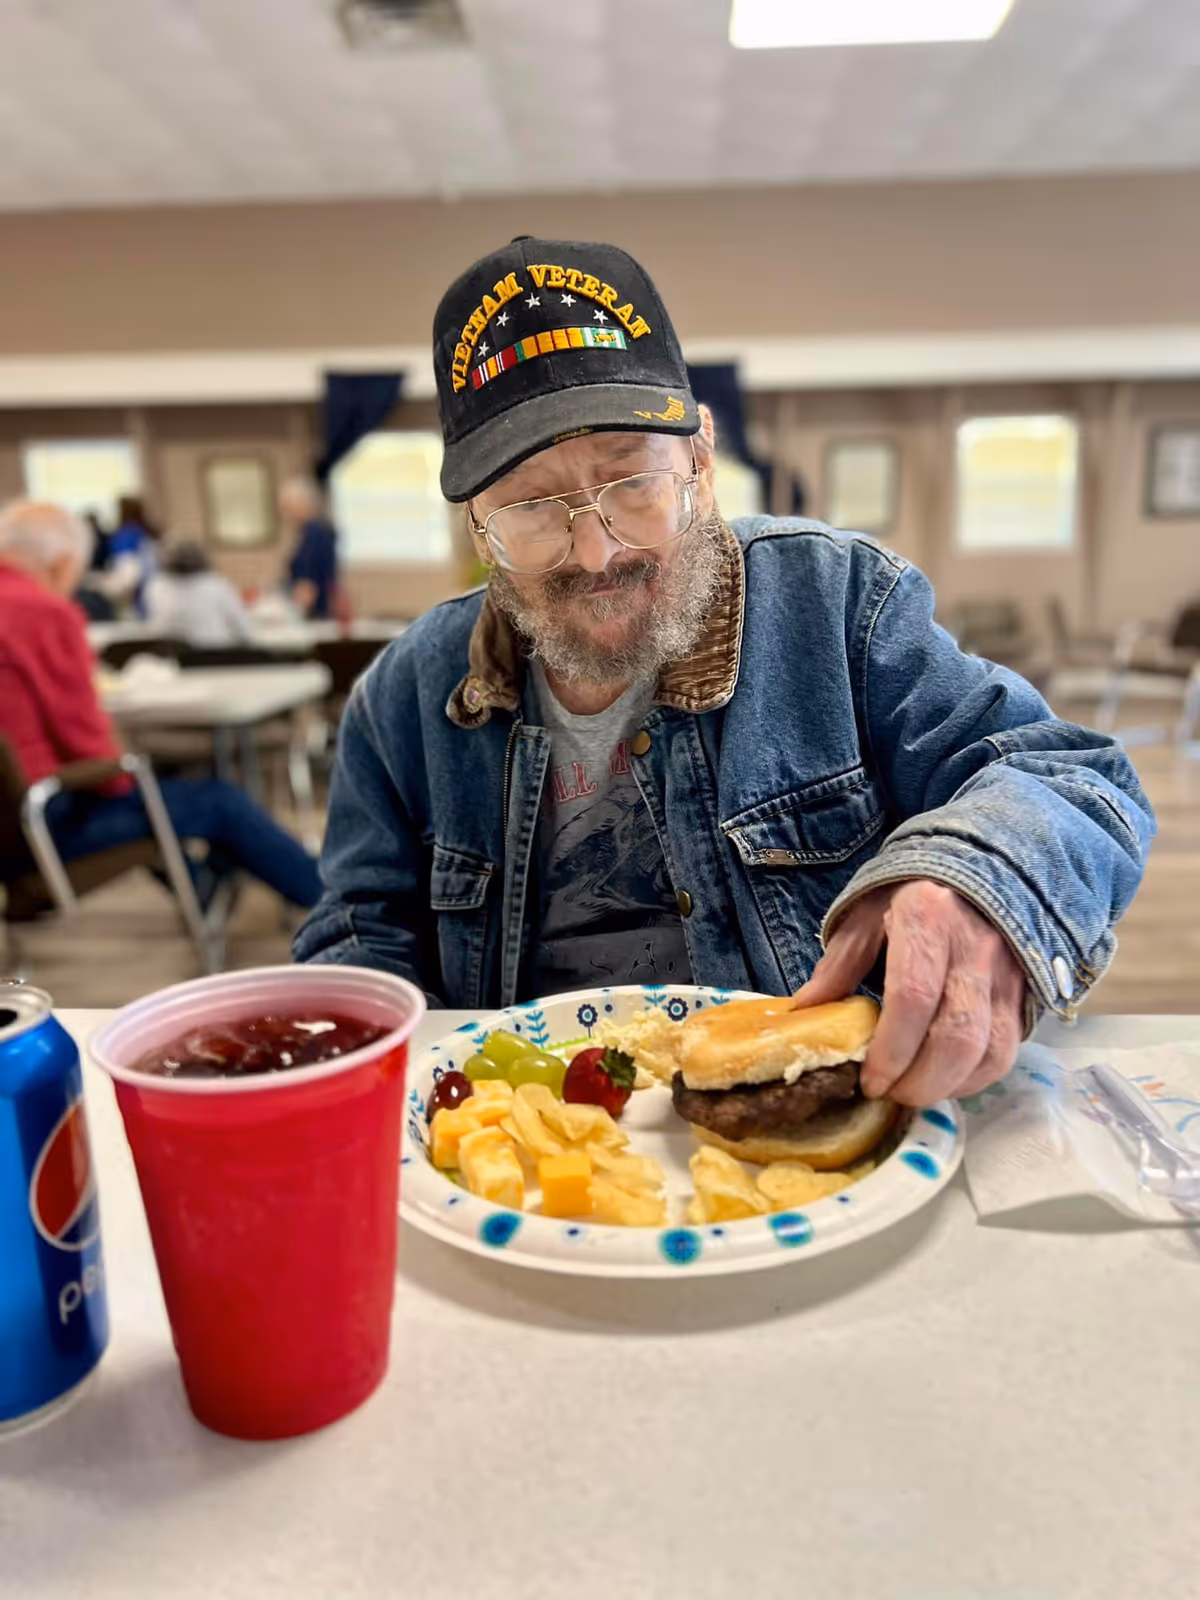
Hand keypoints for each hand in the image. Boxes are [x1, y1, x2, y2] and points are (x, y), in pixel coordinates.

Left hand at [792, 881, 1025, 1107]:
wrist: (979, 864)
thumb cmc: (910, 891)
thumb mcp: (866, 913)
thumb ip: (840, 963)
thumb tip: (807, 1012)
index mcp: (927, 918)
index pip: (912, 998)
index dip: (890, 1050)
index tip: (869, 1080)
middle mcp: (974, 946)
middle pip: (956, 1036)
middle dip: (919, 1081)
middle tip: (890, 1094)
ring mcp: (1006, 970)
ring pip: (988, 1051)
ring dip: (949, 1086)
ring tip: (914, 1091)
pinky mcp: (1023, 991)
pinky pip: (1007, 1049)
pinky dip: (976, 1078)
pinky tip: (945, 1079)